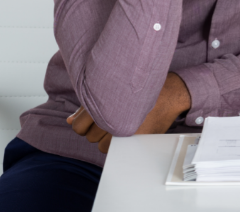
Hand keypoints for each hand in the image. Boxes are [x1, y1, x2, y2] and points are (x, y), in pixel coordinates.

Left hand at [66, 73, 191, 153]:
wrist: (170, 93)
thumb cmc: (141, 90)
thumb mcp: (112, 91)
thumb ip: (87, 106)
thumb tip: (70, 121)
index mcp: (101, 102)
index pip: (78, 126)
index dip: (84, 124)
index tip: (95, 120)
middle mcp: (109, 116)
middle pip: (89, 137)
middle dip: (97, 131)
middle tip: (111, 120)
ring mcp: (120, 128)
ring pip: (100, 146)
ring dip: (107, 139)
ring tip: (120, 125)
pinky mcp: (132, 137)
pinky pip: (114, 149)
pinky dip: (117, 144)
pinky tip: (127, 132)